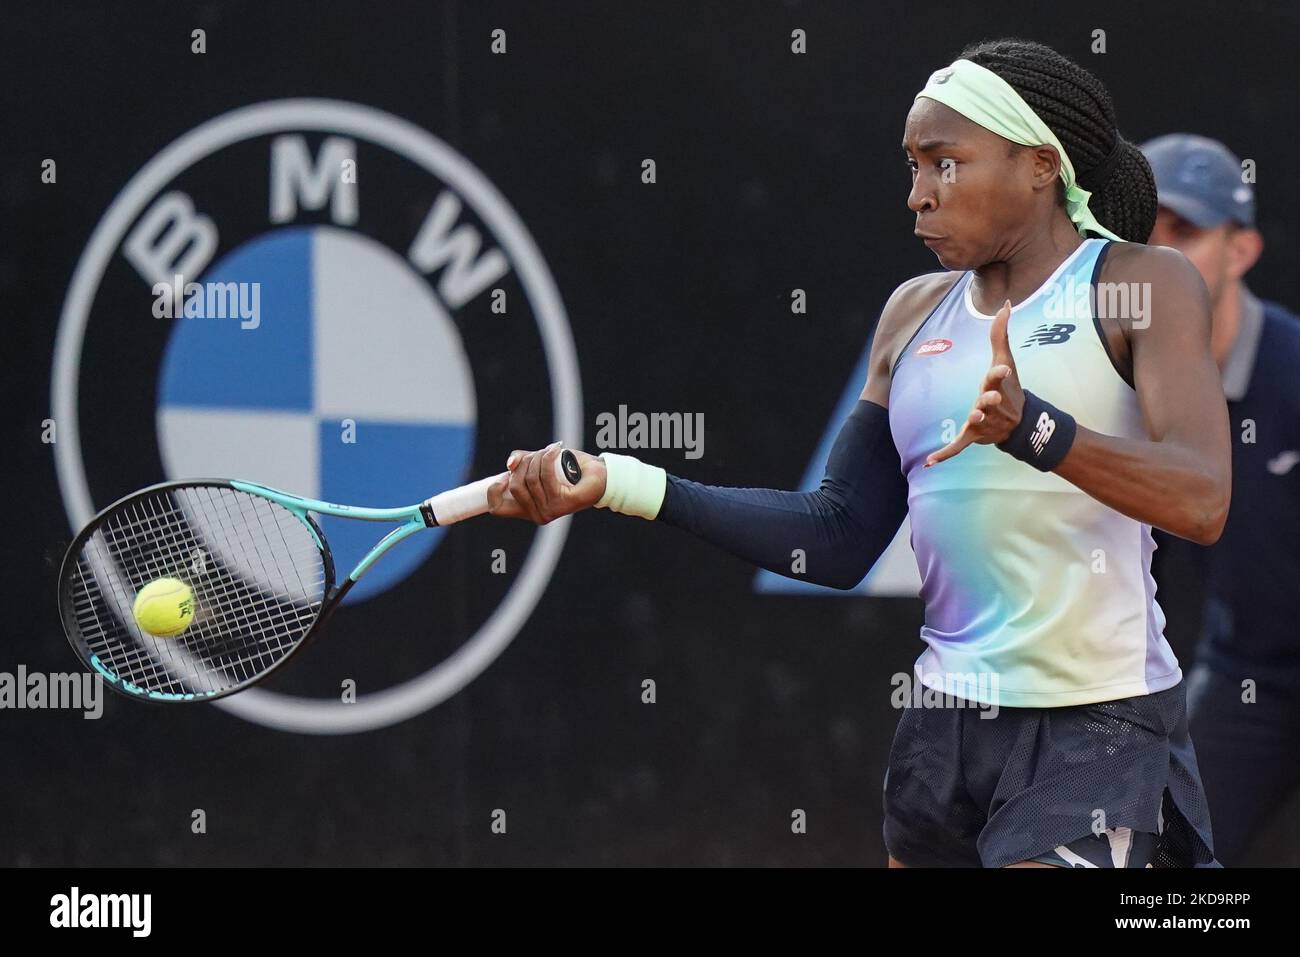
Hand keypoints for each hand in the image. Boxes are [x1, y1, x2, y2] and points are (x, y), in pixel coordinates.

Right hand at [487, 442, 607, 522]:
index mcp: (528, 510)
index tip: (503, 474)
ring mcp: (550, 511)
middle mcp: (537, 515)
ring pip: (530, 478)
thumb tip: (509, 465)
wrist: (599, 475)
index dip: (493, 490)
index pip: (497, 508)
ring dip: (539, 457)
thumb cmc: (568, 470)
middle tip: (539, 454)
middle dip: (524, 463)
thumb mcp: (538, 463)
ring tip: (551, 451)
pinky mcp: (563, 503)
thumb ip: (520, 462)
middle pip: (515, 485)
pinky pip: (546, 475)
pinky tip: (556, 449)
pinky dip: (549, 457)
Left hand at [925, 299, 1024, 466]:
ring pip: (977, 422)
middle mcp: (992, 403)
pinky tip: (928, 463)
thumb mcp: (1004, 358)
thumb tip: (1006, 302)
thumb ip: (1001, 332)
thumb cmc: (1009, 386)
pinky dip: (944, 455)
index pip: (998, 377)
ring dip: (976, 422)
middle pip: (989, 400)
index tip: (1005, 371)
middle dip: (989, 399)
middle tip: (988, 398)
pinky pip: (957, 447)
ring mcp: (983, 421)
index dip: (1000, 374)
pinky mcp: (974, 436)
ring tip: (973, 419)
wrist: (1020, 421)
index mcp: (997, 384)